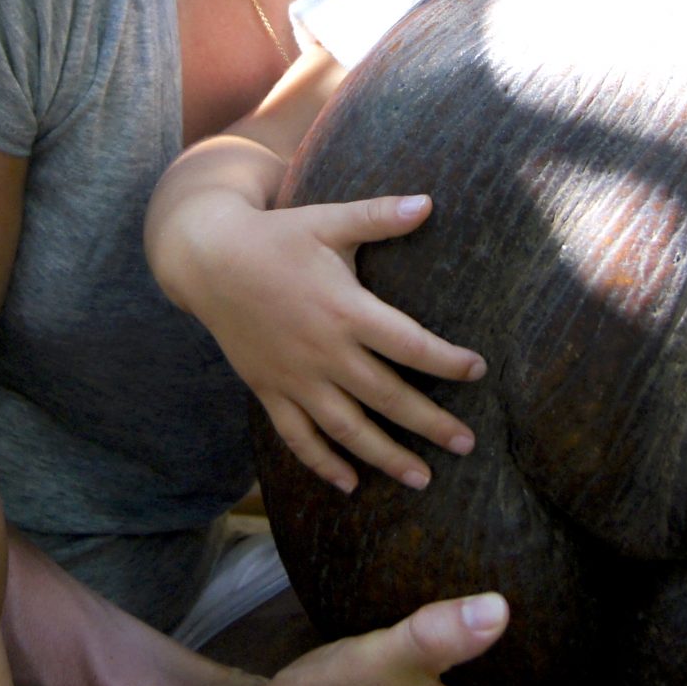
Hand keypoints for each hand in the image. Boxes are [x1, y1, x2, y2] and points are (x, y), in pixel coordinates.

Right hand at [172, 191, 484, 491]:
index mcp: (344, 310)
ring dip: (385, 457)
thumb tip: (430, 202)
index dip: (447, 361)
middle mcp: (323, 352)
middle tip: (467, 445)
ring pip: (346, 428)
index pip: (408, 344)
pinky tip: (350, 484)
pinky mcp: (269, 390)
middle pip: (386, 397)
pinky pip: (298, 436)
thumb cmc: (276, 236)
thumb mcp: (328, 220)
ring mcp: (294, 377)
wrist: (207, 259)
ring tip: (422, 480)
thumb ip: (379, 216)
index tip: (479, 371)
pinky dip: (323, 463)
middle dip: (430, 424)